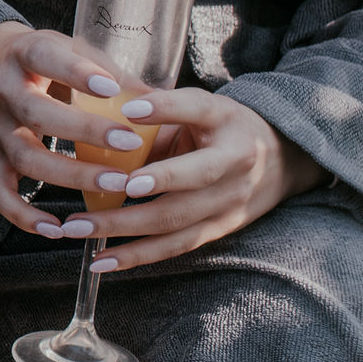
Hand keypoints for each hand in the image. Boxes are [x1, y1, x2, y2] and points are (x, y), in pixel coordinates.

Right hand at [0, 21, 158, 243]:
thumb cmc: (47, 61)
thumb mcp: (74, 49)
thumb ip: (110, 71)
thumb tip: (158, 99)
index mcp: (26, 54)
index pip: (45, 58)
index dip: (76, 75)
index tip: (111, 90)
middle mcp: (5, 92)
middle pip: (36, 113)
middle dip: (85, 132)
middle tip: (129, 143)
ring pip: (25, 158)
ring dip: (71, 176)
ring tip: (114, 186)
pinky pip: (0, 193)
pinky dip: (24, 215)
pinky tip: (56, 228)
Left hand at [72, 85, 317, 275]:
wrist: (283, 161)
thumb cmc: (223, 129)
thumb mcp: (202, 108)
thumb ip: (159, 110)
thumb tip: (98, 101)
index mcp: (226, 118)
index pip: (197, 108)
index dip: (165, 108)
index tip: (129, 110)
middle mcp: (234, 161)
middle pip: (190, 177)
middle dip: (145, 185)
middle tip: (101, 185)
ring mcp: (228, 201)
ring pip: (176, 220)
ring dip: (124, 227)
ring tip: (79, 227)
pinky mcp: (218, 230)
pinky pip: (175, 247)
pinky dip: (136, 256)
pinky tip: (101, 260)